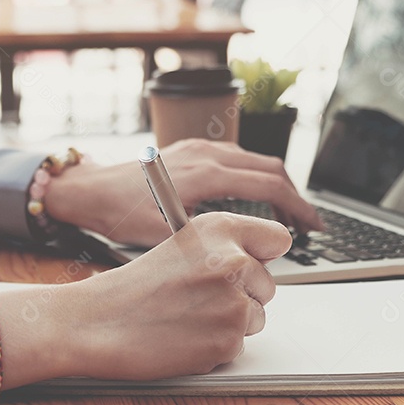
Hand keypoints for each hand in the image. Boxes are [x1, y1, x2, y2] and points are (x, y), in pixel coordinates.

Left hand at [47, 139, 323, 246]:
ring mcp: (200, 147)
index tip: (313, 227)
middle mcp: (207, 154)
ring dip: (276, 184)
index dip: (298, 207)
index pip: (270, 185)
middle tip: (309, 224)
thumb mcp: (164, 236)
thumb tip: (242, 257)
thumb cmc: (120, 214)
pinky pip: (237, 158)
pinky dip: (256, 176)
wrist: (89, 190)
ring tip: (288, 214)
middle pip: (270, 168)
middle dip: (295, 196)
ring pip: (256, 160)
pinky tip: (256, 198)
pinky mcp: (191, 149)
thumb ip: (207, 241)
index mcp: (206, 174)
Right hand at [65, 213, 291, 379]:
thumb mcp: (180, 246)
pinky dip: (216, 346)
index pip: (278, 238)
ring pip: (256, 317)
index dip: (264, 254)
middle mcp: (233, 260)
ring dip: (230, 322)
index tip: (253, 263)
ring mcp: (234, 301)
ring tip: (187, 317)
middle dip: (243, 295)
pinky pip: (238, 345)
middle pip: (268, 285)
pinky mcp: (229, 339)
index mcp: (220, 228)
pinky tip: (185, 337)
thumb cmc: (133, 288)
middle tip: (198, 298)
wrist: (98, 324)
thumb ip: (224, 248)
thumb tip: (260, 263)